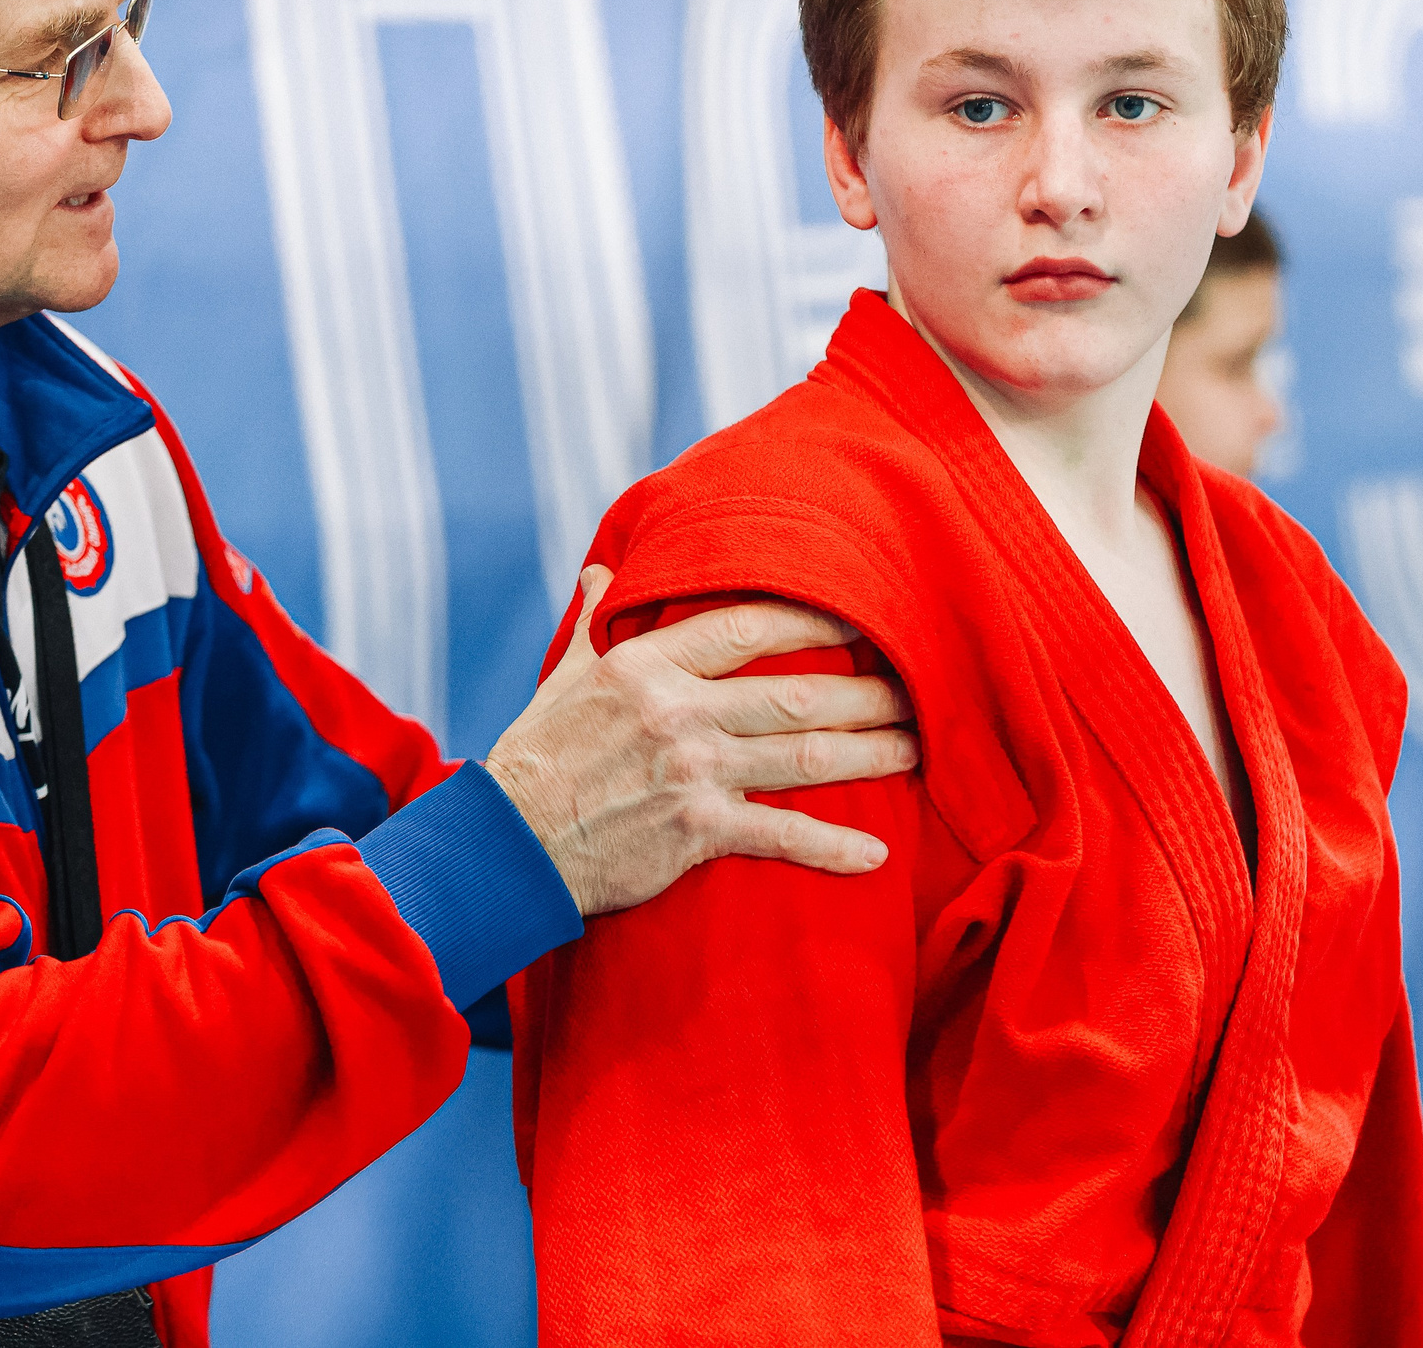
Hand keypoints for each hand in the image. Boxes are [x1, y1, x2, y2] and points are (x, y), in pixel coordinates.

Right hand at [484, 566, 918, 915]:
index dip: (810, 617)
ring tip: (914, 750)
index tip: (860, 613)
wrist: (507, 844)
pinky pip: (781, 836)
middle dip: (865, 692)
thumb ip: (596, 621)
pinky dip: (832, 847)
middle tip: (914, 691)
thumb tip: (602, 568)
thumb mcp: (563, 676)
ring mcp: (691, 772)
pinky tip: (874, 853)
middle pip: (796, 693)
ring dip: (870, 754)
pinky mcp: (696, 832)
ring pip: (804, 757)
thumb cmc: (536, 757)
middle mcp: (678, 712)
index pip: (745, 627)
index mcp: (649, 666)